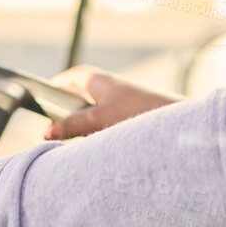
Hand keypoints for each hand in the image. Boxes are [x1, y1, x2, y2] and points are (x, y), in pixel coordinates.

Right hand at [45, 65, 181, 139]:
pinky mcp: (135, 122)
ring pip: (98, 115)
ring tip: (74, 141)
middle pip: (85, 97)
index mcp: (103, 82)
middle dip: (70, 110)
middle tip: (55, 125)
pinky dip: (101, 136)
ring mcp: (125, 106)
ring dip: (87, 127)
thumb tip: (46, 132)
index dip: (60, 84)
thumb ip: (72, 126)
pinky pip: (111, 127)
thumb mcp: (99, 120)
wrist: (180, 127)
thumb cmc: (140, 113)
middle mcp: (114, 91)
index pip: (76, 77)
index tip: (46, 94)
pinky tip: (99, 150)